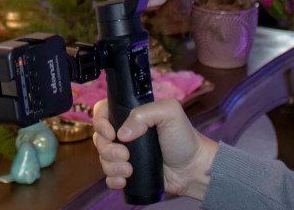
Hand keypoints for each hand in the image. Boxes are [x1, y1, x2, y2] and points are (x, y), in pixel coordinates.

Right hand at [92, 98, 217, 199]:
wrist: (194, 169)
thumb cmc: (183, 138)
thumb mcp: (169, 112)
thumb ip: (144, 113)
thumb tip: (122, 133)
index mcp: (130, 115)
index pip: (102, 112)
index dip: (100, 122)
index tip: (111, 133)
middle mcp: (124, 133)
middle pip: (99, 138)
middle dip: (108, 149)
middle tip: (125, 155)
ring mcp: (125, 154)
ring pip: (103, 158)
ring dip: (111, 165)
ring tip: (129, 170)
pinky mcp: (128, 173)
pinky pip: (109, 177)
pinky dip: (112, 179)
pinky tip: (124, 181)